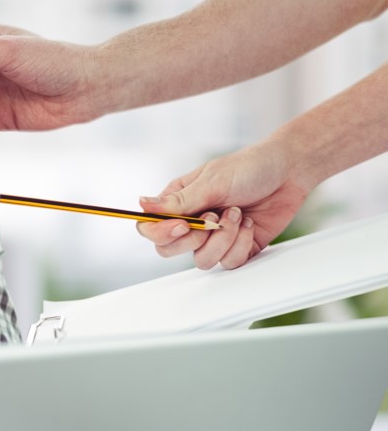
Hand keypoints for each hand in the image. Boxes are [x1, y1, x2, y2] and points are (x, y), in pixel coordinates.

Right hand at [135, 140, 309, 269]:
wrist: (289, 172)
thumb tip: (141, 205)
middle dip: (195, 239)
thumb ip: (178, 201)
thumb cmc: (249, 167)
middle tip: (214, 219)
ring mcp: (213, 237)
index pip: (149, 227)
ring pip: (201, 260)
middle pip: (169, 250)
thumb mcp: (212, 182)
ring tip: (237, 214)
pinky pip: (228, 262)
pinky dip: (241, 244)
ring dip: (223, 239)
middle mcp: (192, 221)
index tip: (184, 225)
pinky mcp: (236, 247)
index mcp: (178, 202)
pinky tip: (248, 223)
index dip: (161, 233)